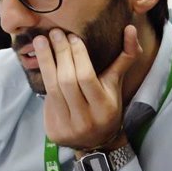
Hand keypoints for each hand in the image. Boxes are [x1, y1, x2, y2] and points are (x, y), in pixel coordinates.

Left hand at [35, 25, 140, 149]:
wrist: (96, 142)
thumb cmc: (107, 105)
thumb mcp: (116, 84)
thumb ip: (125, 57)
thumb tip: (131, 29)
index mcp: (105, 108)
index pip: (87, 77)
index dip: (78, 55)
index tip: (72, 36)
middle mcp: (86, 120)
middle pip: (67, 81)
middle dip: (60, 54)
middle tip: (55, 33)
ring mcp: (68, 128)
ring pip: (52, 89)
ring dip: (45, 61)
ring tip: (40, 41)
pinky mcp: (53, 131)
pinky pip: (46, 99)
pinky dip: (43, 78)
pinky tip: (40, 61)